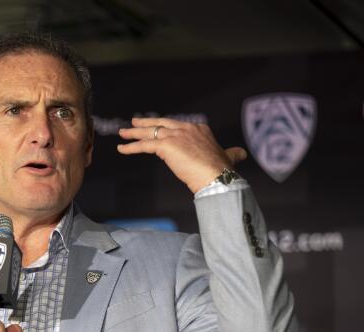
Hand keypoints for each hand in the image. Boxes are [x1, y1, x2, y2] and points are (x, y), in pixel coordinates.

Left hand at [117, 117, 246, 192]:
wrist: (217, 177)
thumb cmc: (222, 171)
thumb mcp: (228, 158)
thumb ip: (232, 153)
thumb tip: (241, 154)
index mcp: (199, 129)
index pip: (177, 126)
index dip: (165, 127)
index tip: (158, 128)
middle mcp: (186, 128)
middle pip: (161, 124)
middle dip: (146, 123)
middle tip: (134, 122)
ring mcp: (175, 135)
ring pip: (150, 132)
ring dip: (134, 133)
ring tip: (122, 133)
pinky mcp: (166, 145)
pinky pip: (144, 145)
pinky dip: (131, 147)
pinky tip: (122, 149)